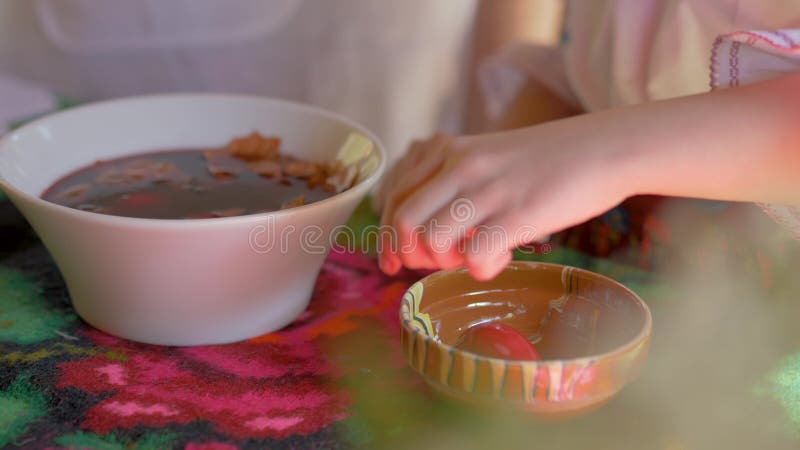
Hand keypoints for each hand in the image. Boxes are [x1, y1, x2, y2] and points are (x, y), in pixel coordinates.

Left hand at [377, 121, 631, 279]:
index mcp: (447, 150)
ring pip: (432, 241)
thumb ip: (451, 182)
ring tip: (474, 256)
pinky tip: (503, 258)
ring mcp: (489, 188)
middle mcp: (461, 165)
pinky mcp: (519, 213)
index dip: (386, 238)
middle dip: (410, 256)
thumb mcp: (486, 157)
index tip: (394, 262)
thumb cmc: (545, 160)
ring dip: (446, 263)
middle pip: (402, 222)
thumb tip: (422, 232)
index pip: (393, 198)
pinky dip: (482, 269)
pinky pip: (475, 256)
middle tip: (436, 265)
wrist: (605, 147)